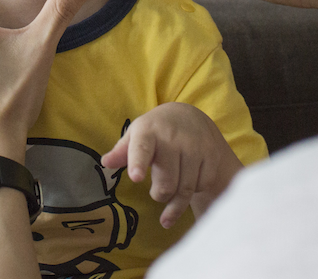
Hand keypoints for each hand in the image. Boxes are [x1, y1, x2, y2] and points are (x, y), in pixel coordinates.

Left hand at [100, 102, 243, 228]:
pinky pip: (202, 185)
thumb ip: (121, 151)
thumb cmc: (155, 131)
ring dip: (176, 202)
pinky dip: (195, 190)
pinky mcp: (212, 154)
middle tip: (156, 192)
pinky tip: (189, 181)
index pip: (142, 149)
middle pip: (166, 184)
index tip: (135, 178)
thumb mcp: (136, 135)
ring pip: (186, 189)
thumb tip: (106, 164)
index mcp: (148, 132)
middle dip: (159, 195)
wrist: (189, 116)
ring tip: (169, 199)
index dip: (138, 163)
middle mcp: (173, 138)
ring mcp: (195, 146)